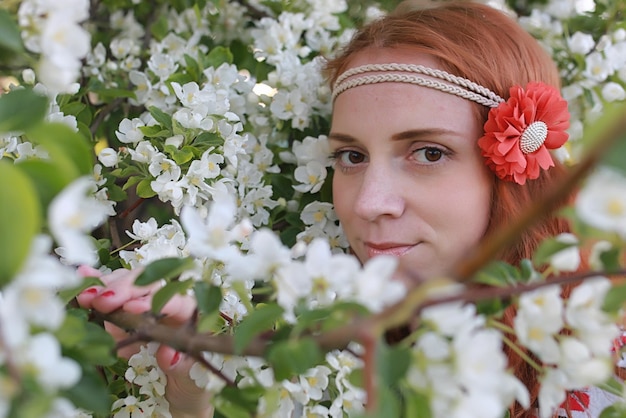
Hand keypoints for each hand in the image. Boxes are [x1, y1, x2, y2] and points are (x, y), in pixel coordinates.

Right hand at [76, 266, 212, 417]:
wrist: (174, 389)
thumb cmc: (187, 380)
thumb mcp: (188, 378)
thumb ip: (181, 366)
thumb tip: (168, 354)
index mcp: (188, 317)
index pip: (175, 300)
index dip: (155, 301)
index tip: (133, 308)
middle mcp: (165, 304)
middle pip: (148, 284)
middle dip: (125, 289)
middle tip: (105, 301)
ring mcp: (141, 303)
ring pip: (127, 282)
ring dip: (106, 286)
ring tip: (87, 295)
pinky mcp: (121, 308)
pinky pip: (110, 290)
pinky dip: (95, 282)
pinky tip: (82, 274)